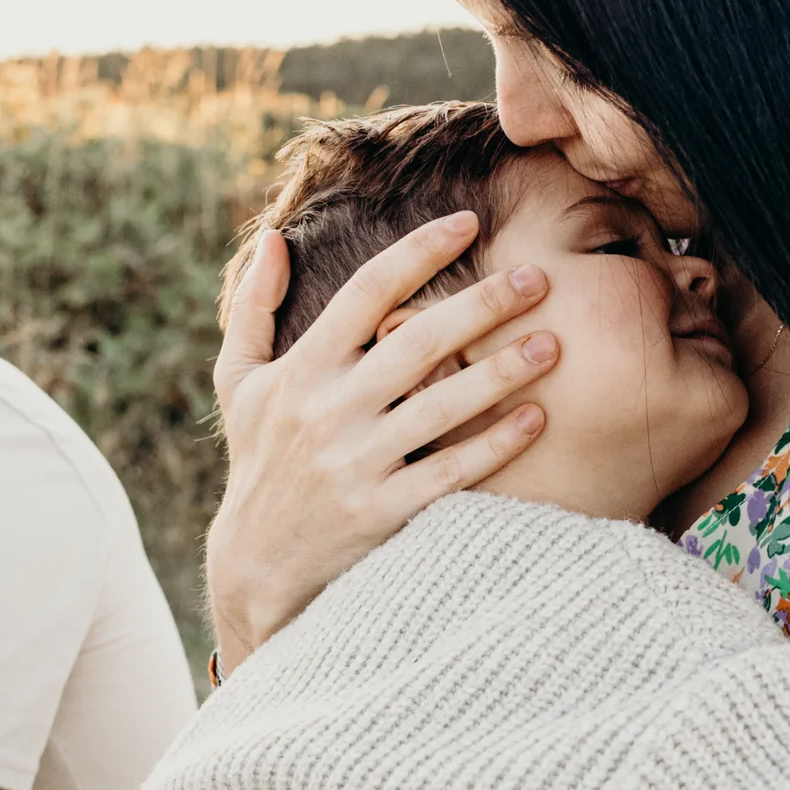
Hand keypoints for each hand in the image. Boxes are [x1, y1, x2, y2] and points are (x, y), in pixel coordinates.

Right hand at [207, 216, 557, 670]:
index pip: (366, 291)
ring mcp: (355, 463)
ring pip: (441, 407)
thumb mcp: (238, 383)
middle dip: (482, 305)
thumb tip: (276, 239)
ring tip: (551, 344)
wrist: (256, 566)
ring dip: (501, 372)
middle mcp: (327, 410)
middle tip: (537, 278)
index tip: (468, 223)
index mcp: (300, 369)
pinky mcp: (381, 511)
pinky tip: (536, 418)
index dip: (419, 251)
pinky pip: (449, 472)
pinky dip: (494, 444)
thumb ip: (254, 308)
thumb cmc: (258, 461)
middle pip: (417, 342)